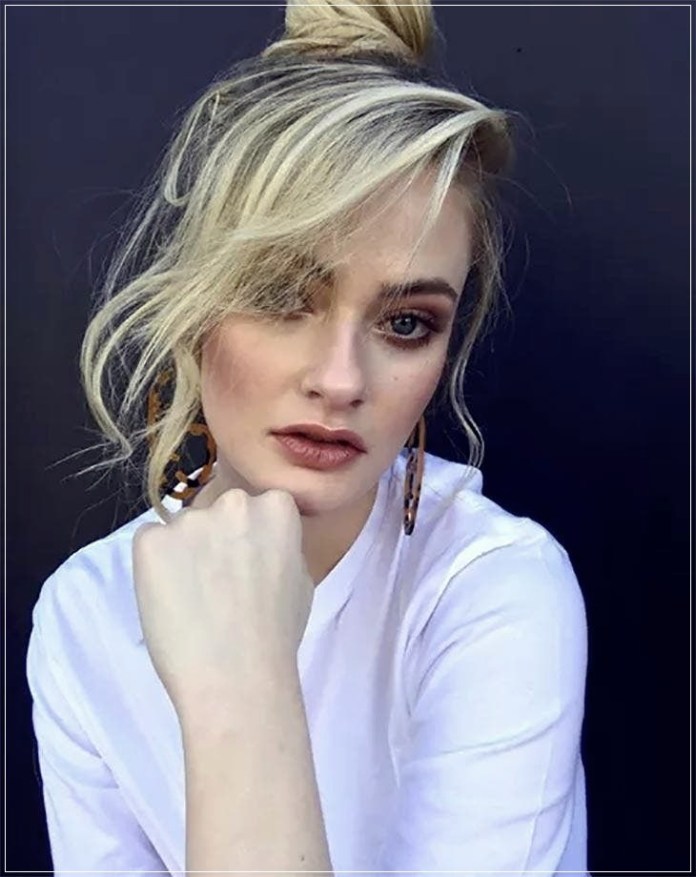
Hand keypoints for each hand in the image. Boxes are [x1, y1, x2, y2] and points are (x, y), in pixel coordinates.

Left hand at [132, 488, 313, 719]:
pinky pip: (149, 544)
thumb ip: (279, 546)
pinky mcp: (150, 541)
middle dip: (215, 539)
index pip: (255, 508)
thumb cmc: (277, 637)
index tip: (246, 567)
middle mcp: (234, 503)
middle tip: (218, 585)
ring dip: (183, 555)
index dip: (247, 539)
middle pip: (216, 511)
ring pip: (181, 530)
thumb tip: (259, 543)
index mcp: (277, 507)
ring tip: (193, 601)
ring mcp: (189, 520)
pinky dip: (154, 568)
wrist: (237, 680)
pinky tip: (171, 602)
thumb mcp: (301, 578)